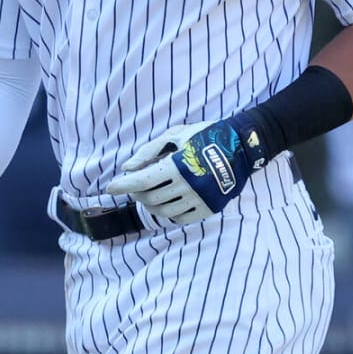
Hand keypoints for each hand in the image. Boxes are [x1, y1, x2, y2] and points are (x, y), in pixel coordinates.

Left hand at [105, 117, 267, 224]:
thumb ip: (149, 151)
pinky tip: (167, 201)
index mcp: (178, 166)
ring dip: (150, 203)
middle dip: (136, 192)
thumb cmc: (205, 136)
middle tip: (135, 185)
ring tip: (150, 193)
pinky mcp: (209, 208)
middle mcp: (187, 186)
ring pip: (163, 211)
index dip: (123, 186)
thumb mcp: (176, 135)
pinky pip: (180, 218)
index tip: (109, 188)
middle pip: (150, 198)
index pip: (142, 181)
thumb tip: (127, 168)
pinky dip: (168, 212)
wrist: (242, 147)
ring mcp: (199, 199)